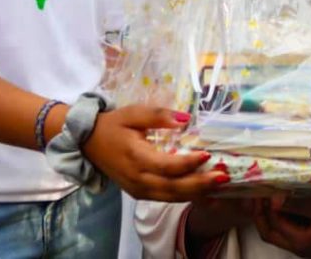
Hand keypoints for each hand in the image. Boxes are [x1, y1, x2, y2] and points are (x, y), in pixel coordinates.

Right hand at [82, 105, 229, 200]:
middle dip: (200, 185)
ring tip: (219, 188)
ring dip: (196, 194)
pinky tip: (203, 195)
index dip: (188, 163)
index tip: (207, 155)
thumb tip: (185, 119)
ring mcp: (137, 189)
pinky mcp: (139, 193)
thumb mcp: (134, 113)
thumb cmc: (113, 125)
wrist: (87, 142)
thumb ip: (159, 116)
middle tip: (223, 178)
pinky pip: (164, 198)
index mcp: (135, 157)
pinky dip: (185, 197)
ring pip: (170, 197)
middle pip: (172, 187)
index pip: (166, 165)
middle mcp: (137, 179)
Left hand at [253, 195, 310, 256]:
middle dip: (260, 213)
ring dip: (268, 214)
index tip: (266, 187)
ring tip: (265, 195)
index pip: (274, 222)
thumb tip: (276, 198)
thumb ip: (298, 203)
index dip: (267, 205)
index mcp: (300, 242)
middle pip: (269, 232)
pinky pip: (286, 228)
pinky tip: (281, 201)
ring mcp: (303, 244)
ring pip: (276, 231)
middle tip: (256, 194)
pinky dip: (280, 216)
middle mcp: (299, 247)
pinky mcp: (308, 238)